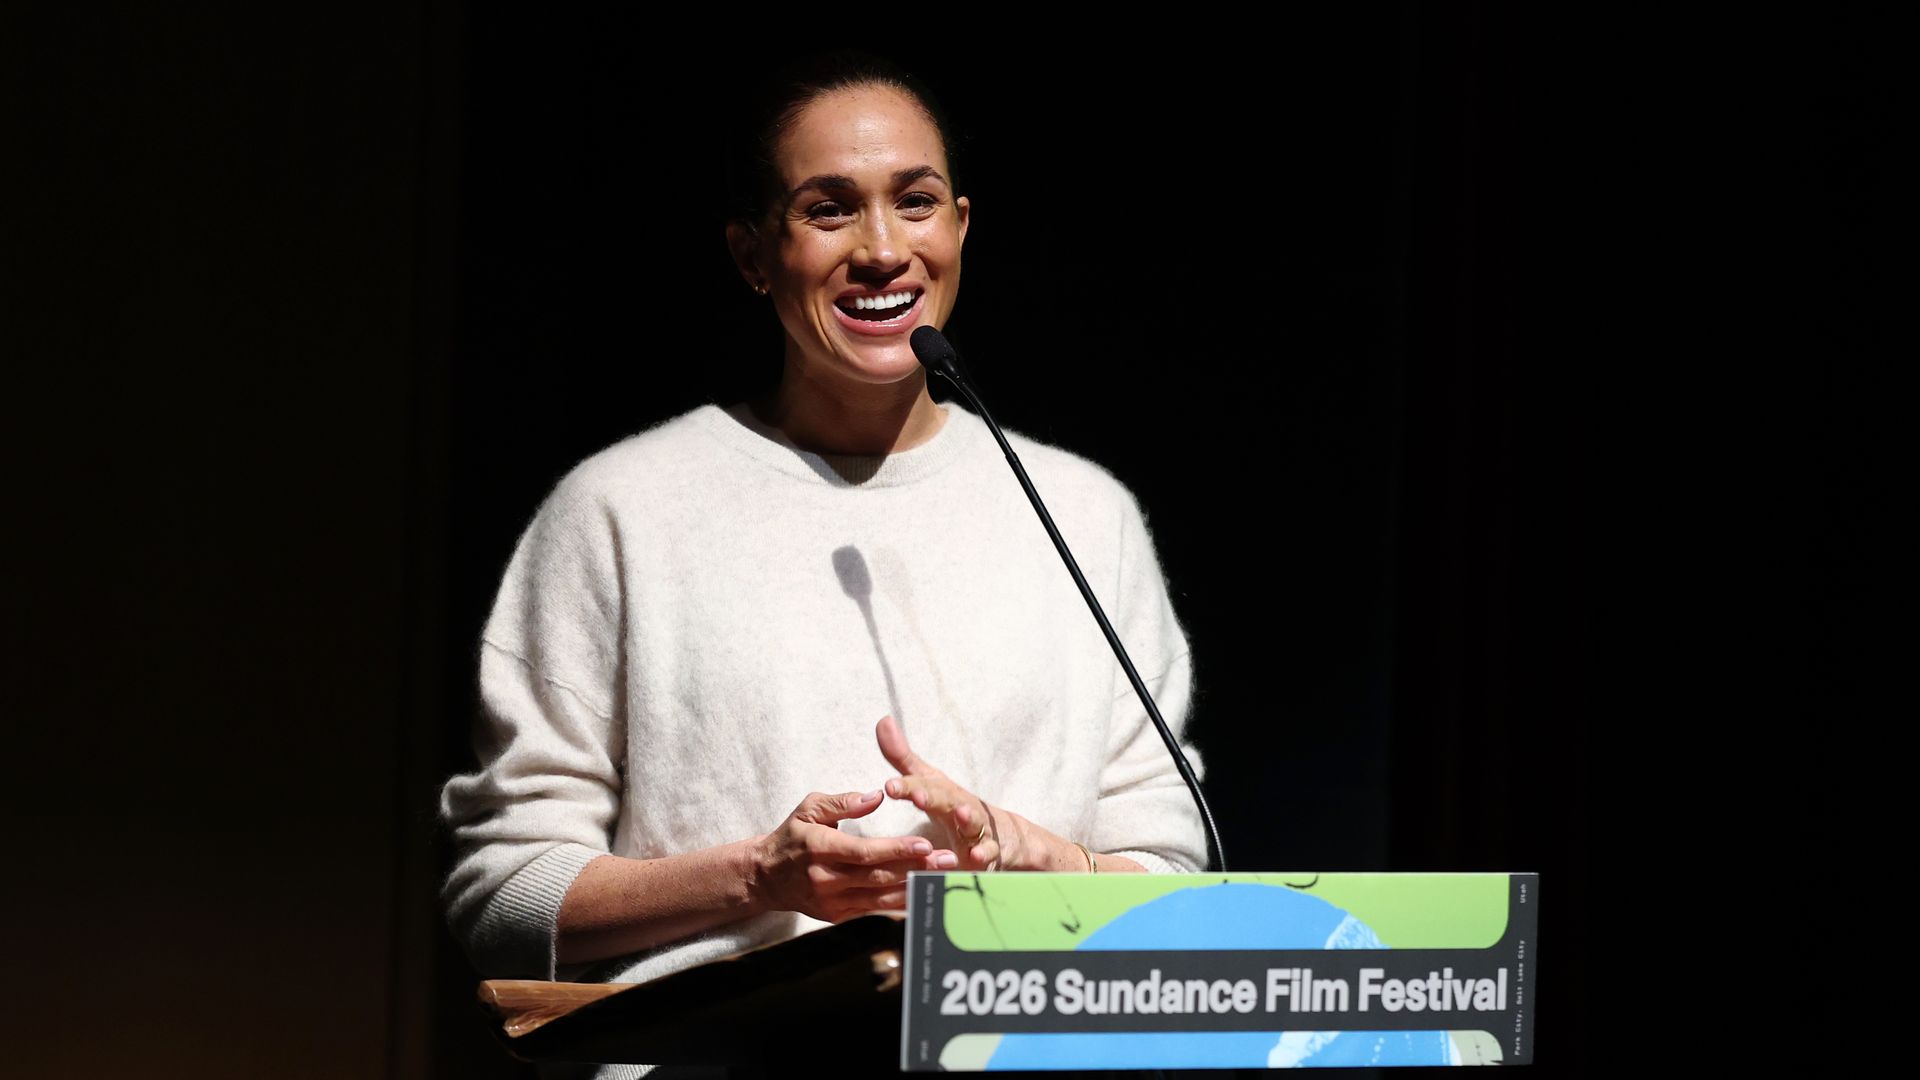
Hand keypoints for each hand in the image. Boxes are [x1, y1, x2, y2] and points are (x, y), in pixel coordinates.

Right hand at [751, 788, 958, 922]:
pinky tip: (923, 897)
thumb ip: (842, 802)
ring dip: (914, 889)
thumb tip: (876, 796)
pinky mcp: (837, 917)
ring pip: (880, 898)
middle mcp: (826, 880)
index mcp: (819, 849)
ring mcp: (832, 902)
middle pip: (878, 877)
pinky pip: (874, 911)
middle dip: (915, 869)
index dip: (896, 850)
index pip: (864, 852)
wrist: (765, 878)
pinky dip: (899, 905)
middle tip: (947, 861)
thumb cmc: (791, 837)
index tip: (925, 845)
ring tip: (942, 879)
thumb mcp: (808, 809)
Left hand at [876, 714, 1020, 870]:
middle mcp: (959, 806)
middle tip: (918, 797)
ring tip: (962, 815)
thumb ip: (903, 758)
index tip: (889, 787)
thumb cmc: (955, 805)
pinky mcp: (989, 852)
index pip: (922, 786)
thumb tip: (882, 720)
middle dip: (933, 798)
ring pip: (973, 822)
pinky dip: (984, 854)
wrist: (1002, 834)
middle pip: (948, 799)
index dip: (907, 786)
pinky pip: (988, 853)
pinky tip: (978, 858)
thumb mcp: (929, 782)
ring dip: (968, 819)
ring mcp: (976, 828)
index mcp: (942, 792)